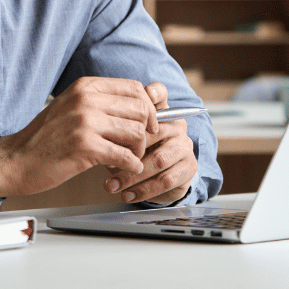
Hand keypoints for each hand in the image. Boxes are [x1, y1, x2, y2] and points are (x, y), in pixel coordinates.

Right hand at [0, 76, 159, 197]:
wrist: (17, 159)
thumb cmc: (46, 137)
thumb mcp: (72, 107)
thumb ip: (101, 102)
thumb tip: (142, 102)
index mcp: (85, 86)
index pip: (134, 88)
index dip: (148, 108)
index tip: (149, 124)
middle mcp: (86, 99)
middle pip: (140, 110)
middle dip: (146, 131)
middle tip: (138, 145)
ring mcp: (85, 122)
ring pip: (136, 133)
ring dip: (138, 150)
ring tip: (128, 158)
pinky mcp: (85, 147)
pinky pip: (125, 155)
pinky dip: (131, 165)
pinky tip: (124, 168)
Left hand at [104, 83, 197, 204]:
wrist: (157, 180)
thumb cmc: (136, 152)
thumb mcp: (123, 139)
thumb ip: (116, 132)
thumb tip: (100, 138)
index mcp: (161, 112)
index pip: (161, 94)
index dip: (153, 93)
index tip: (144, 95)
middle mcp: (176, 125)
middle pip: (153, 133)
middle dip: (127, 150)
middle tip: (106, 162)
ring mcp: (185, 146)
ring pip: (158, 160)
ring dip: (132, 176)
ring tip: (112, 185)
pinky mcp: (188, 168)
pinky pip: (165, 180)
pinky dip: (143, 190)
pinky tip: (128, 195)